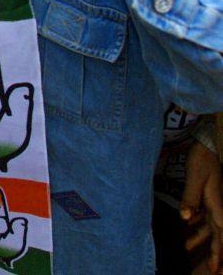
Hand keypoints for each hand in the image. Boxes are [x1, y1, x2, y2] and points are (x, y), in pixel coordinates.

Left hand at [180, 140, 222, 273]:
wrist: (207, 144)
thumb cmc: (202, 160)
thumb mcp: (195, 178)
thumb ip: (190, 198)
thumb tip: (186, 218)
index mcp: (219, 207)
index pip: (222, 236)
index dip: (220, 253)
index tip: (216, 269)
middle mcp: (219, 208)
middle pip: (218, 235)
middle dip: (214, 252)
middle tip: (211, 270)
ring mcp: (214, 202)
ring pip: (210, 227)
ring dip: (200, 238)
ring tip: (187, 248)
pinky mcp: (207, 196)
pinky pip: (204, 216)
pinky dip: (197, 224)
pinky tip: (188, 227)